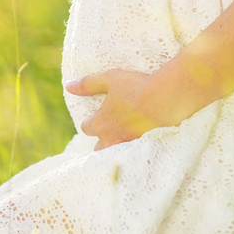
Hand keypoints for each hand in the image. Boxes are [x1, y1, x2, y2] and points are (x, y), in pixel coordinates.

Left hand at [65, 69, 182, 149]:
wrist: (165, 99)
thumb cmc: (135, 87)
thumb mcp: (109, 79)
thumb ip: (88, 84)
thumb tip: (69, 86)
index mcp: (99, 123)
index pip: (86, 128)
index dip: (91, 122)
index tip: (97, 116)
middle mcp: (110, 138)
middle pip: (98, 147)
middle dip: (101, 139)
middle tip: (110, 130)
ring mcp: (127, 145)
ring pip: (115, 152)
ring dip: (116, 145)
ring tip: (123, 137)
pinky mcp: (143, 148)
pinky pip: (133, 153)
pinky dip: (133, 147)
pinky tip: (139, 140)